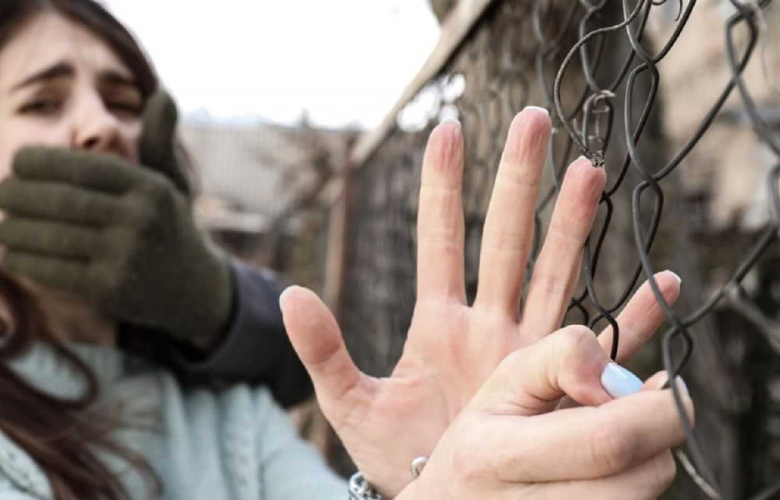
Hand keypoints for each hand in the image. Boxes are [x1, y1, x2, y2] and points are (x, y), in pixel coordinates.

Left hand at [0, 140, 231, 346]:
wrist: (192, 291)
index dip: (44, 162)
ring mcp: (126, 256)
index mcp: (150, 188)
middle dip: (21, 195)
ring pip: (54, 236)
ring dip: (17, 230)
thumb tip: (161, 92)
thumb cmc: (168, 226)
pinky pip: (55, 270)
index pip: (86, 167)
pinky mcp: (110, 290)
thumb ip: (159, 139)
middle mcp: (140, 220)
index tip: (17, 162)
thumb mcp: (171, 182)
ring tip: (1, 225)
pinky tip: (12, 254)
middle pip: (63, 201)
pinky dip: (27, 261)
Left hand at [278, 108, 681, 494]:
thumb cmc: (394, 454)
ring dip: (574, 225)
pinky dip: (636, 319)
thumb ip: (322, 351)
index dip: (443, 187)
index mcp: (438, 323)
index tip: (447, 129)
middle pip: (508, 239)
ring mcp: (529, 351)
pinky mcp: (562, 388)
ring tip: (589, 171)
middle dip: (518, 181)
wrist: (445, 498)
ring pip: (557, 273)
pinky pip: (608, 347)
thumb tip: (287, 294)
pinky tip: (662, 283)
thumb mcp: (350, 403)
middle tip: (531, 119)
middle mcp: (490, 325)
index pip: (441, 240)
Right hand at [396, 328, 690, 498]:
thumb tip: (628, 381)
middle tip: (643, 406)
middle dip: (660, 430)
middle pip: (647, 474)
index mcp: (497, 456)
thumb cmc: (483, 438)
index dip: (656, 408)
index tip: (662, 383)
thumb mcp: (505, 381)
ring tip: (611, 441)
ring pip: (648, 494)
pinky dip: (636, 480)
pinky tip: (609, 467)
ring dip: (648, 458)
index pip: (609, 440)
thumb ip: (563, 357)